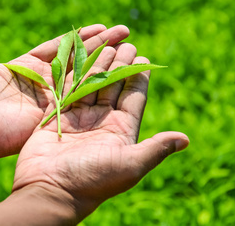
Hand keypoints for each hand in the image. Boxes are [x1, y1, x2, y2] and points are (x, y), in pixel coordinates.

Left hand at [0, 16, 130, 168]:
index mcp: (25, 67)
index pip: (60, 48)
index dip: (81, 37)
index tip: (103, 26)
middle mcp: (41, 82)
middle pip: (77, 60)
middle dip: (101, 46)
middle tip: (125, 33)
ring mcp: (48, 100)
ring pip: (81, 77)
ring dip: (104, 63)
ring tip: (127, 48)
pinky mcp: (52, 117)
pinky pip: (77, 98)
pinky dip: (96, 86)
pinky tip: (116, 74)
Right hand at [12, 43, 189, 221]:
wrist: (49, 190)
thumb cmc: (92, 181)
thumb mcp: (129, 165)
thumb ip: (155, 149)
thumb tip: (184, 139)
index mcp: (121, 130)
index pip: (134, 97)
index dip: (139, 77)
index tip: (144, 58)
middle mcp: (101, 122)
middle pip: (113, 86)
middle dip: (120, 65)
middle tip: (128, 44)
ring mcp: (79, 118)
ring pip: (92, 84)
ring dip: (100, 64)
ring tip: (109, 44)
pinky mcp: (58, 116)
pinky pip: (69, 89)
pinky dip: (75, 73)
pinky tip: (81, 57)